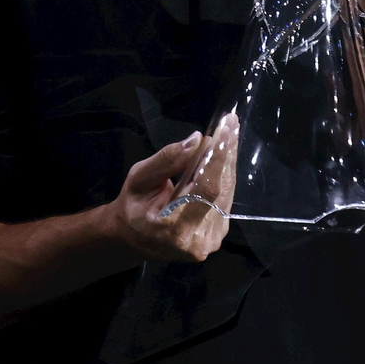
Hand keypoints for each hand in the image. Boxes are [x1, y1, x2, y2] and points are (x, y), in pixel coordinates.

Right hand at [105, 115, 238, 263]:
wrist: (133, 238)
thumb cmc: (133, 206)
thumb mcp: (139, 178)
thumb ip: (167, 160)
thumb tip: (197, 140)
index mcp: (174, 229)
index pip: (205, 189)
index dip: (218, 158)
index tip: (225, 129)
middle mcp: (199, 240)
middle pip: (221, 189)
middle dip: (226, 153)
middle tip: (231, 123)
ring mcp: (211, 240)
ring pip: (227, 192)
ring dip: (228, 161)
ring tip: (229, 132)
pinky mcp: (218, 234)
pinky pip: (225, 198)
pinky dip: (224, 174)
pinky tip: (224, 153)